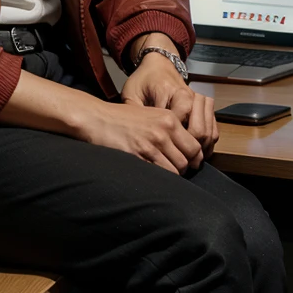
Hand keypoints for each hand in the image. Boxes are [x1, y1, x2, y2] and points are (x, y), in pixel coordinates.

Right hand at [81, 98, 202, 174]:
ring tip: (161, 171)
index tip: (188, 163)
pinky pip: (158, 174)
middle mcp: (163, 131)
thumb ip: (169, 128)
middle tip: (174, 169)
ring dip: (170, 175)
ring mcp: (150, 144)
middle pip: (187, 161)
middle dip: (183, 169)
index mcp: (169, 119)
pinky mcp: (138, 156)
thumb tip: (186, 149)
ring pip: (175, 170)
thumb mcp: (151, 114)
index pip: (195, 146)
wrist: (97, 118)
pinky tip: (150, 172)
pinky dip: (157, 177)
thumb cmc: (122, 117)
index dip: (194, 159)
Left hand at [121, 53, 218, 163]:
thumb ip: (134, 112)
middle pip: (198, 130)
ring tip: (189, 164)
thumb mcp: (132, 92)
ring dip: (201, 150)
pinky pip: (213, 128)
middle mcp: (189, 96)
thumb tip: (133, 136)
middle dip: (189, 151)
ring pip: (208, 131)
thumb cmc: (143, 80)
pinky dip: (208, 143)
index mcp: (170, 92)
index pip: (177, 123)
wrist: (159, 64)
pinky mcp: (205, 106)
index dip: (172, 143)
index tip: (164, 157)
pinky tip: (198, 154)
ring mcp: (199, 101)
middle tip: (180, 166)